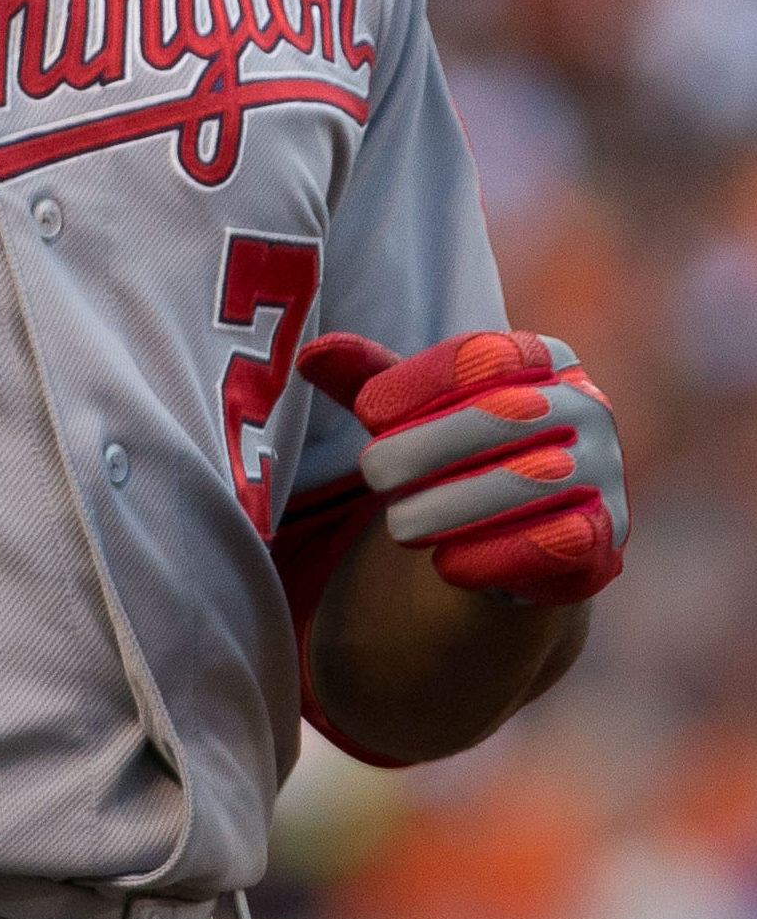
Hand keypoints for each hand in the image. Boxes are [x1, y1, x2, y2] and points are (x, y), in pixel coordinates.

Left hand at [296, 327, 627, 607]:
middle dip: (427, 446)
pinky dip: (496, 556)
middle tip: (372, 475)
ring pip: (530, 483)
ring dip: (454, 507)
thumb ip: (368, 381)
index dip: (419, 379)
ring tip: (401, 527)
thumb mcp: (413, 413)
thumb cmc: (458, 455)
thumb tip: (310, 353)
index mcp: (544, 358)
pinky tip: (447, 565)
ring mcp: (606, 472)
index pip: (484, 354)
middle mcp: (587, 407)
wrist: (523, 539)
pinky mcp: (608, 538)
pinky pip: (557, 544)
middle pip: (505, 416)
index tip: (366, 410)